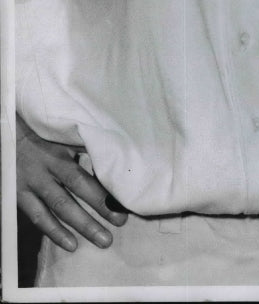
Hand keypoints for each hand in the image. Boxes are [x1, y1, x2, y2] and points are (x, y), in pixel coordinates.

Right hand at [16, 113, 127, 250]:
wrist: (9, 138)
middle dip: (101, 206)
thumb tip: (112, 161)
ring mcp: (34, 184)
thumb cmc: (44, 137)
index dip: (105, 186)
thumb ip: (85, 149)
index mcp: (63, 151)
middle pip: (77, 188)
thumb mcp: (64, 138)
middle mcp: (49, 168)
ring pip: (60, 207)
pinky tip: (71, 244)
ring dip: (82, 224)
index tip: (124, 201)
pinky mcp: (20, 196)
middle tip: (121, 222)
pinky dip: (54, 232)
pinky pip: (39, 217)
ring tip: (103, 239)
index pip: (88, 169)